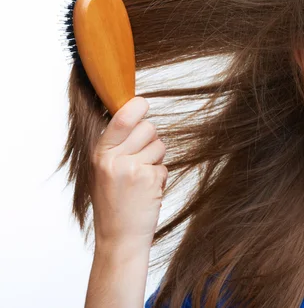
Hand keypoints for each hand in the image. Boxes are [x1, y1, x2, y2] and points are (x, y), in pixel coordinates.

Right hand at [90, 96, 167, 249]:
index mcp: (100, 154)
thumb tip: (135, 115)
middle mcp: (115, 160)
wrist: (119, 238)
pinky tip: (147, 191)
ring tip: (141, 179)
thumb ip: (116, 146)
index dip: (136, 107)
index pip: (121, 120)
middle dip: (151, 139)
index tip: (143, 103)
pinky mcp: (150, 180)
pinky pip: (164, 166)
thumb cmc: (113, 204)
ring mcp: (133, 170)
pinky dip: (159, 177)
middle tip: (141, 159)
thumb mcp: (103, 172)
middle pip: (148, 128)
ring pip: (160, 145)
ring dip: (156, 159)